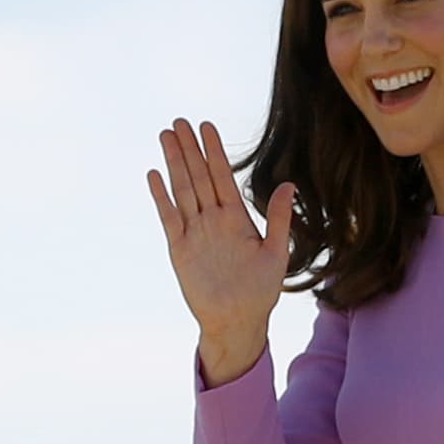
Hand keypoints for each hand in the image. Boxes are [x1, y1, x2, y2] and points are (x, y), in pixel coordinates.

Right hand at [147, 119, 293, 380]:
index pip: (223, 177)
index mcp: (237, 219)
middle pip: (199, 177)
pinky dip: (161, 197)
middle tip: (180, 121)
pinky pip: (169, 218)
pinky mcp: (179, 249)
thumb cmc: (260, 292)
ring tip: (166, 136)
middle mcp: (213, 221)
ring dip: (174, 163)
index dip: (215, 152)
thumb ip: (278, 219)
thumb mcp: (276, 253)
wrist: (238, 322)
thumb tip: (289, 184)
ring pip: (182, 190)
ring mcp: (195, 233)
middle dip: (190, 149)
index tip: (207, 127)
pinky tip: (154, 174)